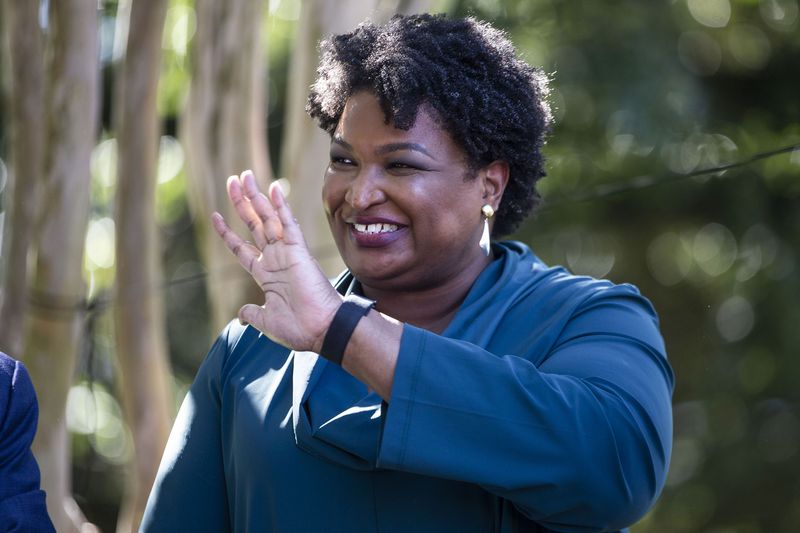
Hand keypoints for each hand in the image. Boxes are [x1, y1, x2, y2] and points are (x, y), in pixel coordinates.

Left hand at [212, 170, 341, 352]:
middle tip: (233, 180)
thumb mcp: (266, 322)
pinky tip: (274, 188)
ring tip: (244, 175)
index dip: (228, 233)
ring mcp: (287, 253)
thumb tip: (240, 314)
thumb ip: (252, 314)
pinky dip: (281, 206)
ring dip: (256, 197)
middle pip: (254, 225)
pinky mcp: (300, 251)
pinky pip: (288, 224)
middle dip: (242, 203)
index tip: (215, 216)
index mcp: (266, 275)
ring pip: (268, 219)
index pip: (242, 248)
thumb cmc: (298, 329)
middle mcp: (276, 259)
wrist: (321, 330)